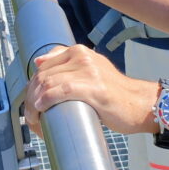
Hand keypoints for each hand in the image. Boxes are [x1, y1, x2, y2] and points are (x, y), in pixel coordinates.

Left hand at [24, 45, 153, 137]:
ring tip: (34, 118)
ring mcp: (88, 70)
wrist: (138, 102)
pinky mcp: (94, 87)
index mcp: (78, 51)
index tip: (31, 103)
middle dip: (31, 96)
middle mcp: (82, 56)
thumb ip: (68, 62)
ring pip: (49, 82)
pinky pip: (62, 90)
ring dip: (35, 102)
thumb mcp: (90, 69)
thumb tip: (39, 62)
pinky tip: (42, 108)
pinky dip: (47, 100)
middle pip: (44, 74)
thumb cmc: (113, 91)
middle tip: (30, 115)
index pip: (44, 65)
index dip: (33, 85)